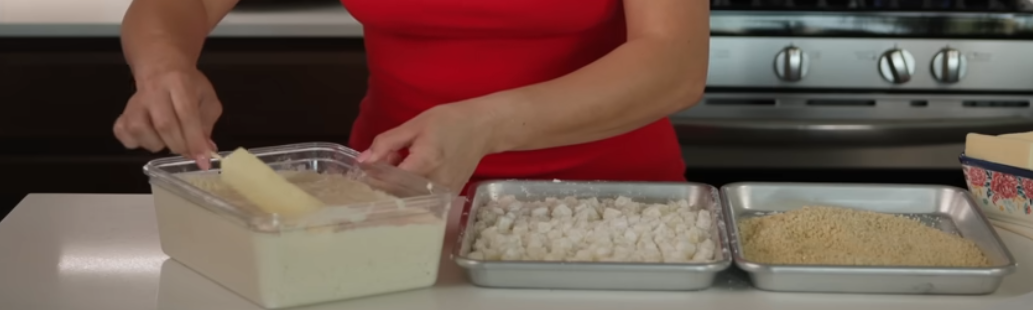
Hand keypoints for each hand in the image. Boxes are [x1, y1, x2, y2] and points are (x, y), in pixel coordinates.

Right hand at [113, 68, 222, 168]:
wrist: (161, 68)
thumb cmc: (188, 86)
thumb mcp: (206, 99)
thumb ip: (207, 124)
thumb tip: (205, 150)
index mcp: (179, 83)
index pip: (187, 114)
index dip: (195, 140)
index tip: (204, 160)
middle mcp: (153, 91)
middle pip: (164, 125)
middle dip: (180, 145)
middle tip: (190, 151)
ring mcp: (134, 102)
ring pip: (140, 130)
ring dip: (158, 144)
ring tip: (168, 138)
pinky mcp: (122, 113)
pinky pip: (124, 134)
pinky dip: (137, 142)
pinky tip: (149, 137)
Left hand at [357, 103, 498, 191]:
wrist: (482, 128)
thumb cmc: (448, 121)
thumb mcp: (414, 125)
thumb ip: (386, 143)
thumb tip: (363, 161)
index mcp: (424, 163)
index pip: (388, 181)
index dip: (374, 176)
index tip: (367, 167)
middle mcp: (435, 183)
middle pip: (397, 193)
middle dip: (386, 179)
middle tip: (389, 160)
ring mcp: (444, 193)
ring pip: (409, 198)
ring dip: (399, 185)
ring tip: (405, 164)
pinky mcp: (449, 196)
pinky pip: (423, 199)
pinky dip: (412, 188)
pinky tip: (416, 172)